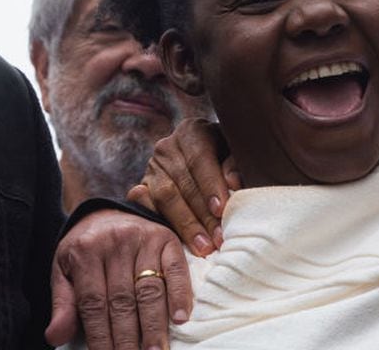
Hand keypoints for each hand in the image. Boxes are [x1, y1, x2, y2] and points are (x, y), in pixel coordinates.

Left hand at [46, 210, 191, 349]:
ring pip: (150, 289)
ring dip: (154, 325)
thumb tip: (55, 338)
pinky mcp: (167, 237)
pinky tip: (179, 319)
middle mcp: (115, 243)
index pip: (93, 303)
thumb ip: (63, 304)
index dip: (99, 336)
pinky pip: (176, 269)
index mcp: (85, 252)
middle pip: (122, 300)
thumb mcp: (64, 269)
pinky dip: (180, 294)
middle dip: (127, 338)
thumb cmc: (85, 248)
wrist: (107, 209)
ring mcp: (143, 238)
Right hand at [126, 118, 240, 256]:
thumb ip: (237, 164)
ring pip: (165, 198)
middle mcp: (167, 146)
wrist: (206, 159)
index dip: (211, 185)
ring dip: (185, 225)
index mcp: (192, 131)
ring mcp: (152, 167)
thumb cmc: (228, 158)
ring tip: (204, 246)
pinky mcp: (141, 186)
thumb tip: (233, 183)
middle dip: (203, 215)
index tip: (222, 209)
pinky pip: (145, 207)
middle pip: (183, 183)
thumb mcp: (236, 154)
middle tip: (219, 239)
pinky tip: (177, 242)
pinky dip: (162, 224)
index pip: (199, 159)